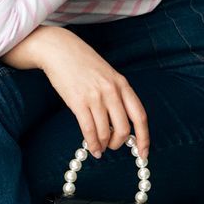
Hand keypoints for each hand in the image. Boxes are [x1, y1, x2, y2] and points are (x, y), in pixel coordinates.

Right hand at [15, 27, 149, 160]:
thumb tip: (120, 125)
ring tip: (100, 148)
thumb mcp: (108, 75)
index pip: (140, 116)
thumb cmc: (83, 64)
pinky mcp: (78, 102)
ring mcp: (95, 97)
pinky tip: (92, 149)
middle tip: (113, 146)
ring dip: (104, 145)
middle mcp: (112, 91)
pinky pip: (89, 130)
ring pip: (105, 132)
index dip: (144, 138)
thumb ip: (116, 96)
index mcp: (122, 84)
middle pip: (124, 128)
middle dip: (119, 143)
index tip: (144, 153)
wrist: (59, 50)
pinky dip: (92, 144)